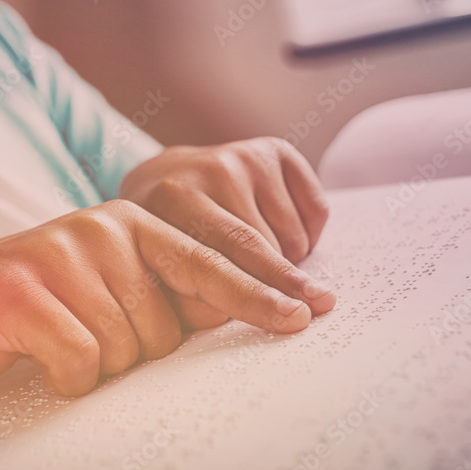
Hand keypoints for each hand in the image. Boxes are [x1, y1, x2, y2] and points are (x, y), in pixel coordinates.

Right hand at [0, 199, 313, 396]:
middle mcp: (105, 229)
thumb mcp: (110, 286)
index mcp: (134, 224)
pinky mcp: (27, 291)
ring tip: (57, 338)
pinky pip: (82, 363)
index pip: (212, 263)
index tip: (309, 314)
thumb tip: (245, 310)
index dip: (261, 294)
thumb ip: (166, 291)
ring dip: (97, 366)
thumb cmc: (44, 306)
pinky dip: (65, 377)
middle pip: (166, 331)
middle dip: (135, 352)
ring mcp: (64, 255)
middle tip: (85, 332)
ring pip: (125, 352)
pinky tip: (39, 356)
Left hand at [118, 137, 334, 329]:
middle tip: (315, 310)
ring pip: (291, 234)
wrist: (163, 180)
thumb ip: (183, 293)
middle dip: (289, 285)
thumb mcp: (155, 263)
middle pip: (263, 244)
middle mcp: (210, 170)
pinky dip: (308, 235)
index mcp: (170, 200)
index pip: (220, 260)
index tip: (293, 319)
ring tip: (262, 263)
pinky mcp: (272, 150)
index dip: (257, 295)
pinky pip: (315, 208)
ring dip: (288, 261)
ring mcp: (243, 156)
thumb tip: (228, 316)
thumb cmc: (163, 236)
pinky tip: (281, 235)